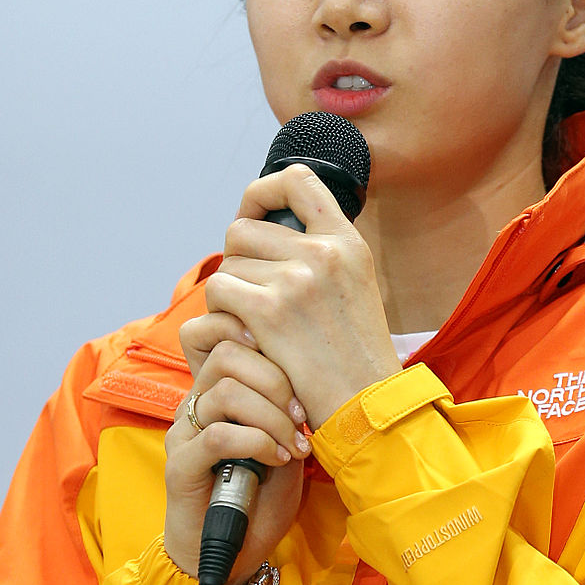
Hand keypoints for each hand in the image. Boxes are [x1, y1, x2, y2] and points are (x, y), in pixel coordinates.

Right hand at [163, 335, 306, 584]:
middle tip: (301, 416)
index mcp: (217, 390)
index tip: (301, 368)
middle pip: (227, 353)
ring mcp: (183, 432)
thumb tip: (314, 374)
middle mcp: (194, 403)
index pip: (227, 333)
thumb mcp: (286, 444)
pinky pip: (218, 435)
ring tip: (292, 445)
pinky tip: (275, 459)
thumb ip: (288, 409)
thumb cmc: (262, 498)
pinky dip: (256, 442)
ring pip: (225, 392)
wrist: (234, 555)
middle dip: (276, 380)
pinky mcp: (179, 465)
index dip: (262, 336)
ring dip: (271, 416)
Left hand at [202, 164, 400, 429]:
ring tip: (255, 321)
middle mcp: (323, 252)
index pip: (298, 180)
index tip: (254, 213)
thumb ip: (322, 255)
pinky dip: (223, 312)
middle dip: (238, 260)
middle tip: (252, 293)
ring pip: (229, 263)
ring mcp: (295, 279)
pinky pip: (220, 291)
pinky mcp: (269, 311)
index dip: (263, 191)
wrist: (365, 405)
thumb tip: (270, 232)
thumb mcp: (357, 287)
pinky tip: (246, 333)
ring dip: (231, 292)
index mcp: (348, 242)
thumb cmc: (356, 357)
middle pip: (244, 229)